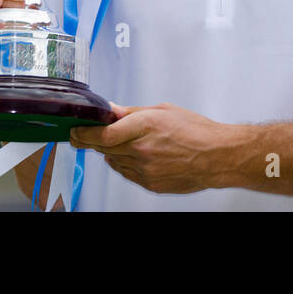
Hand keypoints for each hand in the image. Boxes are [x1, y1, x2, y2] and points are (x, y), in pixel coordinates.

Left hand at [68, 102, 232, 194]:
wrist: (218, 156)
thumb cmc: (196, 131)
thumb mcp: (162, 110)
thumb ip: (131, 112)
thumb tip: (110, 110)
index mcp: (144, 126)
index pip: (102, 135)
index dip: (83, 134)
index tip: (75, 131)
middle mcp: (142, 150)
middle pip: (103, 148)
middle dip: (93, 141)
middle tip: (91, 134)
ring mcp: (145, 169)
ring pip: (114, 161)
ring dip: (111, 152)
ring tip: (126, 142)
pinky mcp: (150, 183)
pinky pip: (126, 173)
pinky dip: (124, 164)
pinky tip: (135, 155)